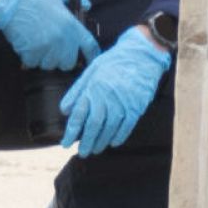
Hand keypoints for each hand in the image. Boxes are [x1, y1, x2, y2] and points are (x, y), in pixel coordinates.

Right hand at [0, 0, 99, 70]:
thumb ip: (74, 1)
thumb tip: (87, 5)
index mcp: (72, 25)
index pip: (90, 47)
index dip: (91, 56)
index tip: (89, 60)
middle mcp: (63, 39)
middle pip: (68, 63)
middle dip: (61, 59)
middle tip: (52, 50)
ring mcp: (47, 47)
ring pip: (49, 65)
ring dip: (43, 59)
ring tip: (37, 45)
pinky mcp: (31, 52)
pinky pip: (32, 63)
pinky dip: (28, 58)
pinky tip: (25, 45)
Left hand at [60, 27, 170, 157]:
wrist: (142, 55)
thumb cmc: (116, 61)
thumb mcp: (92, 70)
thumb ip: (78, 90)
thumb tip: (65, 109)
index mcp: (93, 89)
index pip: (79, 115)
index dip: (71, 132)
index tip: (66, 143)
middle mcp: (106, 98)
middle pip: (94, 125)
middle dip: (86, 141)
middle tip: (82, 152)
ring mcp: (122, 103)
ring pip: (109, 128)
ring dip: (101, 141)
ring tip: (95, 149)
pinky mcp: (136, 106)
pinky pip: (127, 126)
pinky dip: (120, 136)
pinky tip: (114, 142)